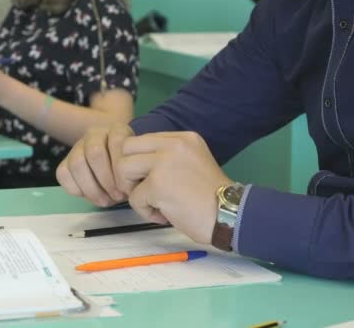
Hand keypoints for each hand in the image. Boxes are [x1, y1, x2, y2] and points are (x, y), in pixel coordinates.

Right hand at [56, 124, 134, 207]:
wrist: (116, 163)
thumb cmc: (131, 168)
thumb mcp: (140, 166)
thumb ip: (138, 173)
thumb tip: (135, 190)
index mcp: (117, 130)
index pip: (117, 142)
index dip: (122, 169)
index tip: (129, 189)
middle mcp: (95, 133)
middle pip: (95, 153)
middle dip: (106, 180)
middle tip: (116, 197)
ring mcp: (78, 146)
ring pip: (77, 163)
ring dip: (92, 188)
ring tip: (105, 200)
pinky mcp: (65, 161)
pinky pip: (63, 173)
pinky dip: (76, 189)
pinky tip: (90, 197)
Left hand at [117, 131, 231, 243]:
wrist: (231, 216)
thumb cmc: (211, 197)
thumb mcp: (192, 162)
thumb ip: (167, 157)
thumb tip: (133, 162)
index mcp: (182, 138)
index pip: (141, 140)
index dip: (135, 160)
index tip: (145, 179)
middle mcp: (173, 145)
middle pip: (125, 148)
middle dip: (125, 171)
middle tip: (140, 189)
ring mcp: (164, 163)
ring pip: (123, 169)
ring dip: (132, 190)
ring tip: (152, 203)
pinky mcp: (157, 185)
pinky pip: (134, 198)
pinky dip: (145, 212)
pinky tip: (164, 216)